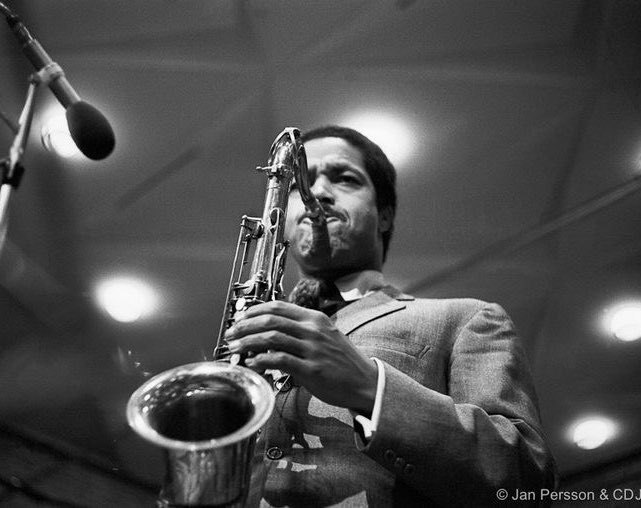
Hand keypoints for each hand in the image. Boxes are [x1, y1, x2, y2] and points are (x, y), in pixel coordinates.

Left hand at [224, 300, 377, 415]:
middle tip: (232, 334)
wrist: (365, 381)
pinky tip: (252, 364)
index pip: (279, 307)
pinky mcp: (312, 369)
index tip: (241, 317)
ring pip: (271, 338)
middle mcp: (313, 330)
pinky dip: (262, 361)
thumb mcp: (324, 336)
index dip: (255, 310)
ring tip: (236, 349)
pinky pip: (280, 361)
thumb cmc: (342, 361)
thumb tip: (270, 334)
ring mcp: (313, 349)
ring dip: (248, 343)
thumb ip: (300, 332)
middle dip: (245, 326)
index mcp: (315, 319)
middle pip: (271, 320)